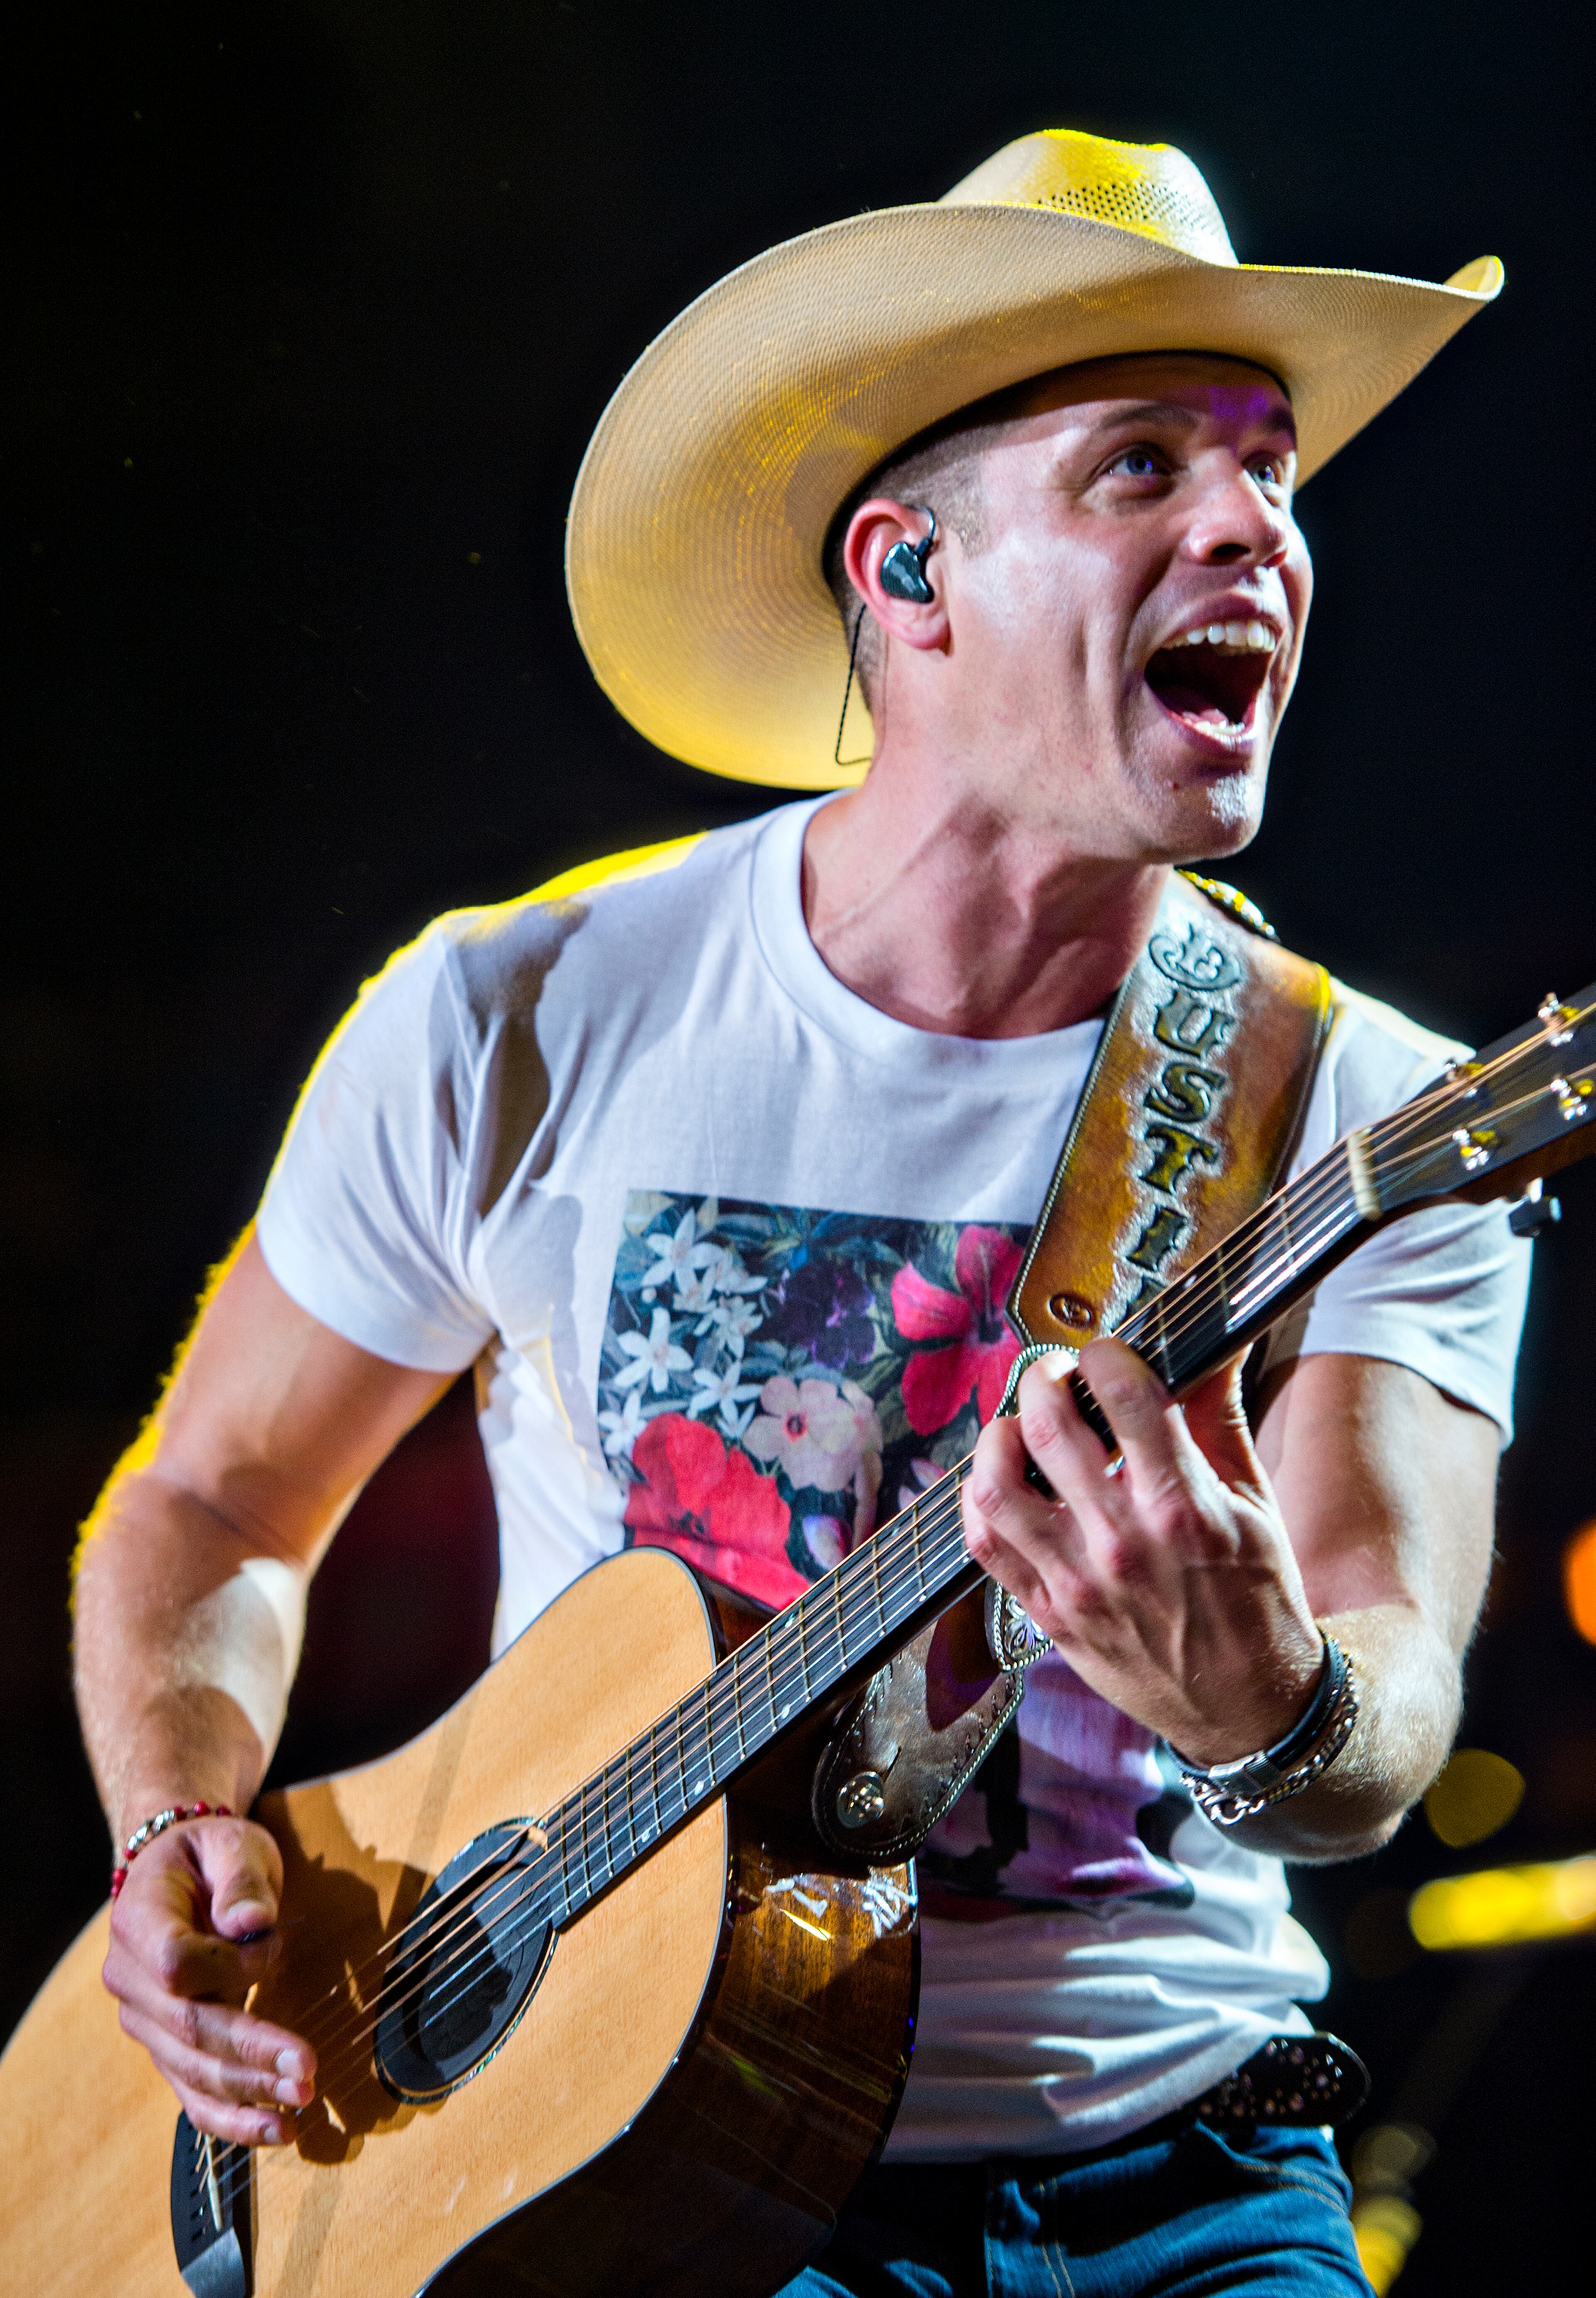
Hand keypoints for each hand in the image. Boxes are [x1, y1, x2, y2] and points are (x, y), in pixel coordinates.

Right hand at [102, 1813, 315, 2145]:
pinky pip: (192, 2091)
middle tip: (308, 2071)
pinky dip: (231, 2118)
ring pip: (191, 2070)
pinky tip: (273, 2131)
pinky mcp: (166, 2047)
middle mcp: (130, 1980)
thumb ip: (241, 1882)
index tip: (273, 1943)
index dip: (229, 1964)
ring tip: (300, 2104)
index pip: (176, 1964)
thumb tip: (250, 1925)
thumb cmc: (210, 1855)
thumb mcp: (232, 1845)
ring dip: (248, 2093)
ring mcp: (145, 2020)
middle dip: (250, 2055)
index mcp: (139, 1922)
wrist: (177, 1871)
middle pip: (188, 2028)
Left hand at [963, 1338, 1322, 1761]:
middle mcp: (1122, 1543)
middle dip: (1043, 1379)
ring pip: (996, 1486)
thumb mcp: (1255, 1503)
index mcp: (1184, 1508)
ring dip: (998, 1437)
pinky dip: (978, 1498)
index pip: (1125, 1398)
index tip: (1106, 1355)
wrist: (1247, 1707)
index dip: (1106, 1356)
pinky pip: (984, 1545)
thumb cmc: (1258, 1599)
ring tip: (1020, 1426)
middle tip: (1056, 1377)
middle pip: (1047, 1428)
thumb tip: (1215, 1343)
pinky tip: (1000, 1480)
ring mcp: (1076, 1583)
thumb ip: (1219, 1416)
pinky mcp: (1046, 1615)